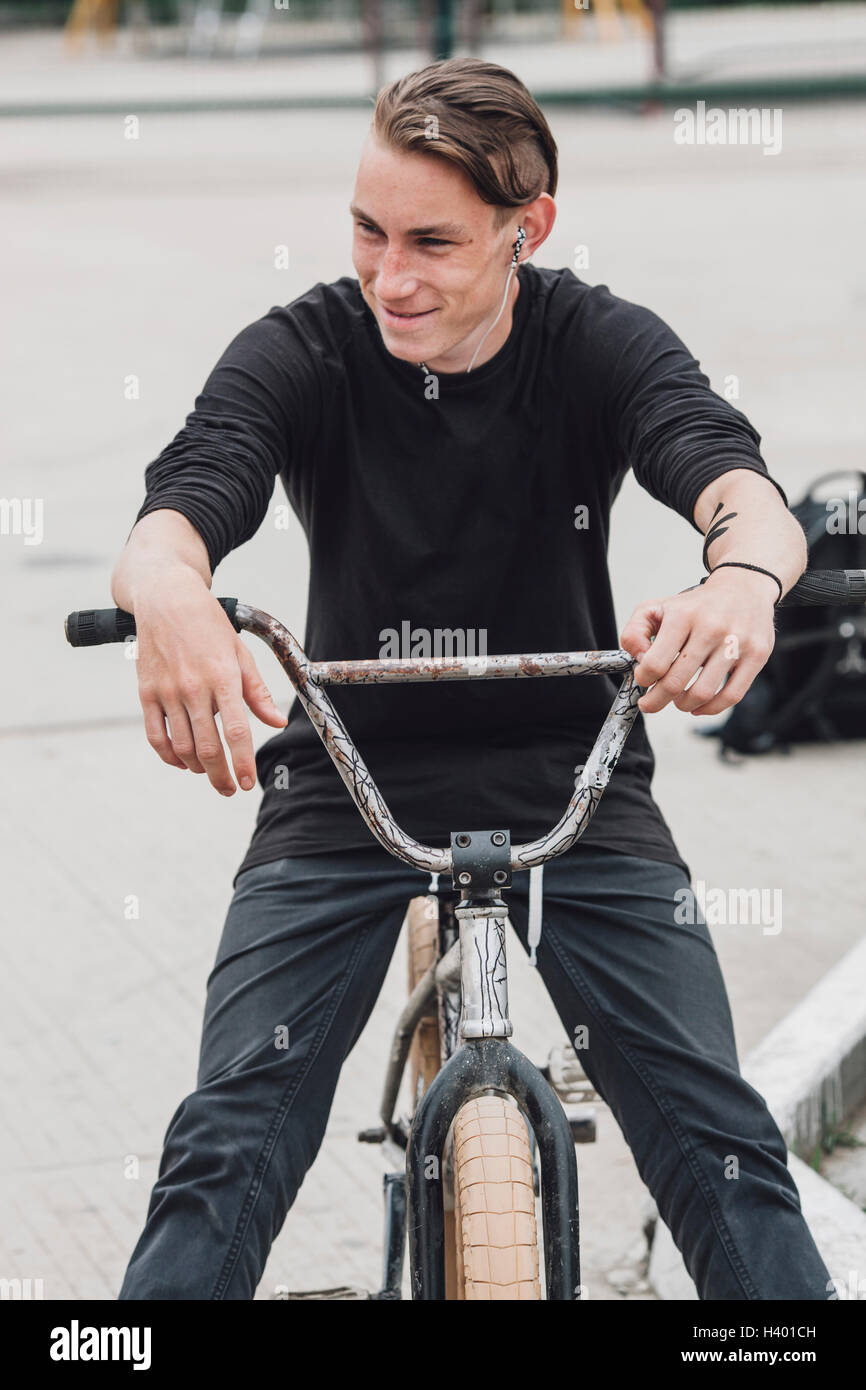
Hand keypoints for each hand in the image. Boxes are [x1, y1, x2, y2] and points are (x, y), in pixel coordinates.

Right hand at [133, 568, 286, 794]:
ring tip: (209, 772)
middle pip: (207, 747)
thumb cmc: (209, 625)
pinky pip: (156, 736)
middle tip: (229, 788)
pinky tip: (182, 762)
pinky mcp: (146, 693)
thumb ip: (257, 692)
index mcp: (222, 677)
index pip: (235, 731)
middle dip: (220, 775)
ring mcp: (167, 691)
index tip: (247, 782)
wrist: (166, 599)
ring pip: (181, 746)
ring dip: (197, 768)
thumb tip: (276, 722)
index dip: (242, 762)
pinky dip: (169, 756)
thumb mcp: (240, 653)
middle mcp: (193, 687)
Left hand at [619, 568, 776, 716]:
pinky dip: (710, 709)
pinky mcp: (757, 655)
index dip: (644, 679)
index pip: (655, 663)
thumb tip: (639, 660)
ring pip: (702, 693)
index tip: (644, 680)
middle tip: (650, 703)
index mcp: (683, 616)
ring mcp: (736, 643)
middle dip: (656, 700)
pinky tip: (698, 707)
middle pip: (676, 682)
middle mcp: (711, 628)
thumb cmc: (696, 605)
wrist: (743, 587)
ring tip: (678, 701)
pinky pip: (732, 696)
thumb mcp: (657, 607)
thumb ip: (635, 632)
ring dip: (683, 705)